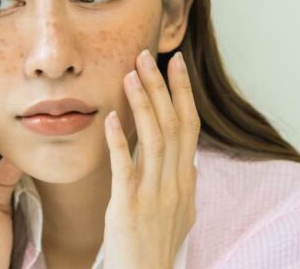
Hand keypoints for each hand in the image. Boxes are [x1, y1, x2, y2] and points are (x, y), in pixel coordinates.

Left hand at [102, 50, 199, 268]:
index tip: (175, 62)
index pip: (189, 125)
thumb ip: (182, 182)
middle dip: (162, 86)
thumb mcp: (181, 211)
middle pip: (173, 124)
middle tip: (148, 54)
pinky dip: (119, 142)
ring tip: (130, 74)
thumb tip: (190, 161)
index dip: (182, 92)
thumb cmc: (158, 244)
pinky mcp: (129, 208)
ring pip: (153, 140)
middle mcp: (175, 182)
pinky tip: (109, 120)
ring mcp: (154, 195)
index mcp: (186, 179)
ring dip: (142, 104)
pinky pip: (125, 170)